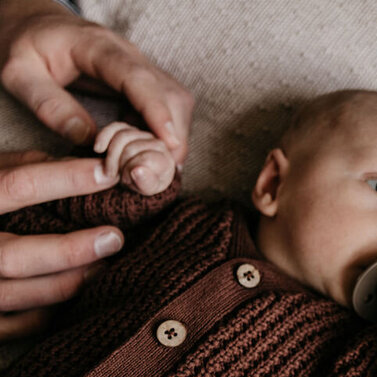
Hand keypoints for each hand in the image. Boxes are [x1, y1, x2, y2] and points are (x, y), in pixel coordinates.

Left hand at [0, 0, 193, 161]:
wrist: (34, 22)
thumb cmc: (24, 45)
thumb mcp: (19, 74)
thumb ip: (49, 105)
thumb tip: (87, 139)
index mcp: (96, 47)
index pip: (138, 78)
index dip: (157, 110)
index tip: (170, 142)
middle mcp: (128, 54)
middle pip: (169, 93)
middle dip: (174, 134)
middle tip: (162, 171)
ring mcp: (139, 65)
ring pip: (176, 100)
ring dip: (174, 135)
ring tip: (158, 165)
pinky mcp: (143, 78)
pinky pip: (168, 105)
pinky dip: (166, 131)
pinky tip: (152, 151)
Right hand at [0, 150, 122, 340]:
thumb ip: (27, 165)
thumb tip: (90, 165)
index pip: (15, 186)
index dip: (64, 179)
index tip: (107, 174)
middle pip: (13, 257)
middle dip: (69, 250)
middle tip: (115, 238)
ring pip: (17, 294)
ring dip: (68, 283)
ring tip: (106, 267)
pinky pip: (18, 324)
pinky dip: (52, 310)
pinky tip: (79, 293)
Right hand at [94, 122, 175, 195]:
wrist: (135, 178)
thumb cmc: (143, 184)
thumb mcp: (146, 188)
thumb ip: (146, 182)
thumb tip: (137, 171)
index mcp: (166, 160)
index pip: (146, 160)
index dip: (132, 171)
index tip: (127, 181)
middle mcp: (158, 144)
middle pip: (132, 149)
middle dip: (119, 165)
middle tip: (116, 177)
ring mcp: (144, 135)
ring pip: (123, 137)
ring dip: (111, 155)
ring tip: (110, 170)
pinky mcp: (130, 129)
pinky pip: (116, 127)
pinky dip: (105, 136)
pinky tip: (98, 149)